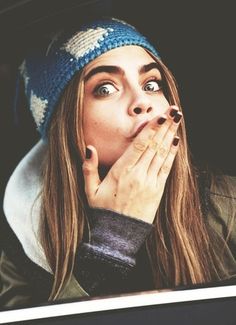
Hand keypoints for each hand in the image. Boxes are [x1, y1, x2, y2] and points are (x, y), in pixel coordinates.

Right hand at [82, 106, 181, 223]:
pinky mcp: (157, 191)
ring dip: (170, 136)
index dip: (151, 129)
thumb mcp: (89, 190)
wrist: (118, 235)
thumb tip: (89, 147)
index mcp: (122, 172)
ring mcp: (150, 183)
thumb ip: (88, 168)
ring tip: (177, 121)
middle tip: (173, 111)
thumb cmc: (102, 211)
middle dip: (164, 126)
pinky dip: (172, 155)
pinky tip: (176, 142)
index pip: (139, 145)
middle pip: (154, 146)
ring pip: (162, 154)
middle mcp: (138, 175)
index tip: (159, 116)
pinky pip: (166, 169)